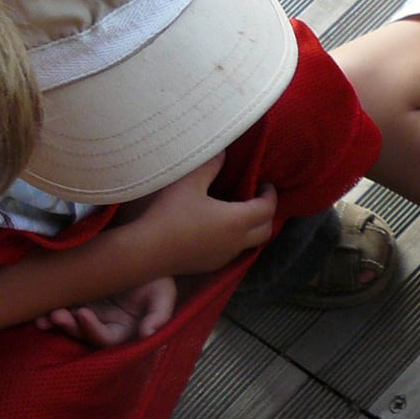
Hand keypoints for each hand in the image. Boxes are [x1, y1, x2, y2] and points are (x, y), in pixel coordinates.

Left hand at [34, 277, 176, 347]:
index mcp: (124, 329)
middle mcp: (104, 325)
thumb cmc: (155, 275)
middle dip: (69, 327)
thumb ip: (159, 316)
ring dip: (55, 322)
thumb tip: (148, 334)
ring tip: (44, 317)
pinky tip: (40, 307)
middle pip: (82, 334)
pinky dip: (49, 308)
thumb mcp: (165, 293)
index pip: (106, 338)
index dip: (93, 330)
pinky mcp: (77, 298)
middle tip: (57, 315)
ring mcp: (89, 312)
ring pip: (68, 323)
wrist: (142, 252)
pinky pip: (61, 306)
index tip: (84, 314)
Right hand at [121, 154, 277, 277]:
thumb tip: (223, 153)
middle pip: (266, 230)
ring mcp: (225, 256)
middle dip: (267, 214)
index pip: (267, 209)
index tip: (265, 185)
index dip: (270, 196)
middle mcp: (237, 242)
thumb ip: (210, 166)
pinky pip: (233, 251)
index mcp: (237, 221)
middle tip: (258, 199)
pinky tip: (220, 229)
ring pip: (251, 244)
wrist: (148, 251)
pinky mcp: (212, 265)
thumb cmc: (170, 214)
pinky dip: (236, 239)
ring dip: (252, 229)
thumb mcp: (189, 183)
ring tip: (241, 213)